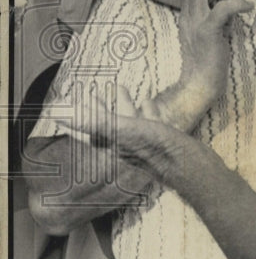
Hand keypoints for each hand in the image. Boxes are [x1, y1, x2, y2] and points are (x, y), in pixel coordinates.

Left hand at [63, 84, 188, 184]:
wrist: (193, 169)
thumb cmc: (159, 150)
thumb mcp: (125, 131)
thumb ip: (94, 122)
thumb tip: (60, 113)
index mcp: (115, 142)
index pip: (90, 125)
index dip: (78, 113)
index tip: (67, 101)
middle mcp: (127, 145)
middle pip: (107, 122)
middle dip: (100, 106)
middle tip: (92, 91)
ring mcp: (146, 144)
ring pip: (129, 121)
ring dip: (123, 105)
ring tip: (121, 89)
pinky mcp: (163, 142)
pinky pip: (150, 123)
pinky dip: (146, 111)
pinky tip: (148, 102)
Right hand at [170, 0, 249, 120]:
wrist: (200, 86)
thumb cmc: (208, 62)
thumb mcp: (210, 34)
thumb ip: (217, 18)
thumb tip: (230, 4)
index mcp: (186, 17)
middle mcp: (187, 17)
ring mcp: (196, 23)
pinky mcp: (208, 31)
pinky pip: (223, 8)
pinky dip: (237, 4)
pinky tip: (248, 6)